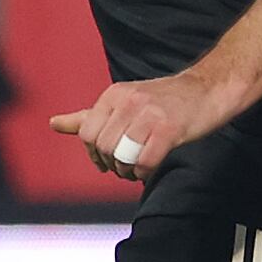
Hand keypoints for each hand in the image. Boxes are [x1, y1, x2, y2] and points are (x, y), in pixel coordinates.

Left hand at [53, 68, 222, 187]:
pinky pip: (145, 161)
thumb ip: (89, 116)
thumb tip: (53, 124)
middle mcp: (129, 101)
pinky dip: (143, 171)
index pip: (87, 133)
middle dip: (111, 164)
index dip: (94, 154)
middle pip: (103, 146)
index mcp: (114, 94)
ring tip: (135, 169)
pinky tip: (148, 168)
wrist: (208, 90)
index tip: (106, 161)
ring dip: (126, 171)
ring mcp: (149, 114)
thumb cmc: (164, 101)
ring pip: (122, 155)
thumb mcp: (123, 102)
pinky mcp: (169, 128)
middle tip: (123, 168)